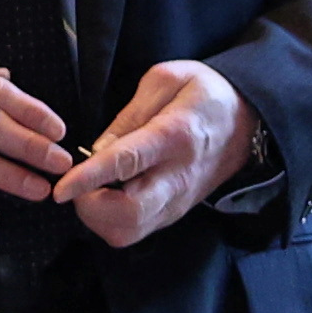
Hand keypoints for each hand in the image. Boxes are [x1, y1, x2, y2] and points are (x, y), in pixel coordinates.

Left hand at [57, 62, 264, 246]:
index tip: (61, 189)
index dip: (89, 178)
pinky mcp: (176, 212)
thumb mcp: (167, 81)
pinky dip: (110, 221)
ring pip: (130, 231)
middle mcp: (178, 177)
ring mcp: (179, 200)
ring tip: (92, 191)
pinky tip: (108, 197)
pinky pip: (136, 231)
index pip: (126, 163)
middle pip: (130, 213)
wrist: (249, 121)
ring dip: (99, 217)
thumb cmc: (206, 96)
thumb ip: (128, 116)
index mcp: (174, 137)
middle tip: (77, 185)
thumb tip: (96, 150)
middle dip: (91, 207)